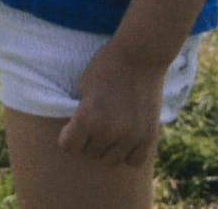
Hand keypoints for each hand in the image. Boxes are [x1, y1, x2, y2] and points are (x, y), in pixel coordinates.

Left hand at [58, 42, 165, 167]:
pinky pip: (134, 161)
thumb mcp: (82, 88)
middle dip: (88, 141)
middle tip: (93, 123)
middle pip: (90, 153)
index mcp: (88, 118)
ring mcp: (132, 136)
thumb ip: (81, 115)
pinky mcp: (149, 137)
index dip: (68, 136)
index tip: (72, 127)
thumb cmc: (105, 67)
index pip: (68, 147)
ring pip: (111, 160)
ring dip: (107, 148)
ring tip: (109, 130)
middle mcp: (110, 132)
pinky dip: (127, 154)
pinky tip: (125, 139)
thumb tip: (79, 135)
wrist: (139, 55)